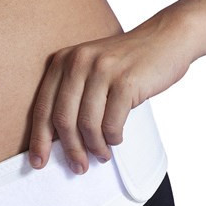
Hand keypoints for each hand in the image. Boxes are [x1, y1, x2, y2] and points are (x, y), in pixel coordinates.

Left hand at [28, 14, 193, 172]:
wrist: (167, 38)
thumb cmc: (125, 64)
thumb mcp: (90, 70)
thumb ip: (72, 96)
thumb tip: (55, 142)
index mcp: (63, 61)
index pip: (43, 108)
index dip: (39, 139)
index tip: (38, 163)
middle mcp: (78, 62)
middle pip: (63, 119)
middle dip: (70, 150)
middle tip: (78, 167)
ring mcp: (102, 70)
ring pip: (88, 125)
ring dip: (95, 147)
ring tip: (102, 155)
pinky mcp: (126, 80)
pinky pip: (112, 123)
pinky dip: (113, 138)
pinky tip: (116, 139)